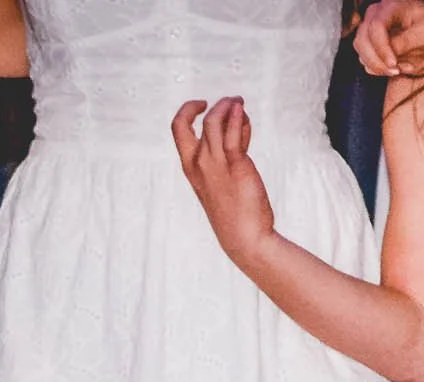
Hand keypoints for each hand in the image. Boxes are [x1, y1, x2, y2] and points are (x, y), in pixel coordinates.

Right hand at [172, 98, 276, 264]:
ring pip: (216, 122)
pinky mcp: (236, 165)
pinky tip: (243, 111)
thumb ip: (229, 151)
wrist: (244, 237)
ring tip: (241, 103)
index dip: (188, 110)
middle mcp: (199, 163)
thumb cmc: (235, 213)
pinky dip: (238, 117)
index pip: (179, 128)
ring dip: (228, 106)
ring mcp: (216, 164)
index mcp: (191, 167)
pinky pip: (233, 133)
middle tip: (234, 101)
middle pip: (202, 121)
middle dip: (217, 105)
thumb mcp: (225, 178)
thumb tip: (240, 126)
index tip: (203, 104)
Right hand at [352, 0, 423, 78]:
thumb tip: (389, 57)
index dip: (382, 50)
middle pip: (362, 41)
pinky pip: (365, 58)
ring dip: (378, 66)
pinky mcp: (369, 40)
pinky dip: (378, 67)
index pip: (376, 28)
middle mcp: (375, 13)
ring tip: (401, 68)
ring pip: (361, 51)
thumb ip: (406, 42)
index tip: (394, 65)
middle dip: (378, 62)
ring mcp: (369, 26)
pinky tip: (397, 66)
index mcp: (391, 6)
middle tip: (398, 71)